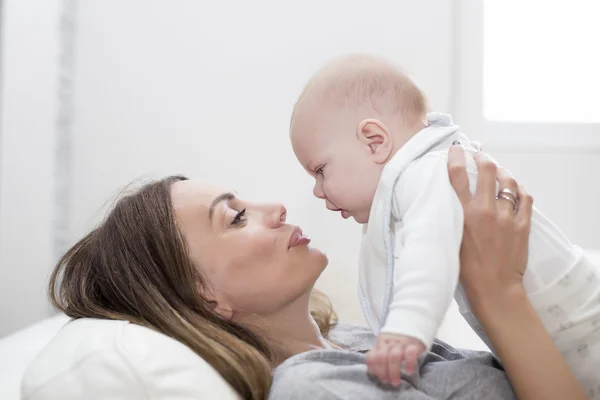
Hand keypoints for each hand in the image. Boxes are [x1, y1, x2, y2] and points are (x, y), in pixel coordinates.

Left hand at [366, 333, 424, 386]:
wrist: (413, 323)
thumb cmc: (398, 341)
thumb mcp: (386, 345)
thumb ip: (379, 356)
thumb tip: (372, 371)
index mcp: (381, 342)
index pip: (372, 355)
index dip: (373, 367)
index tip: (378, 376)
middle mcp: (390, 342)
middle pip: (382, 356)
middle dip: (382, 371)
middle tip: (386, 381)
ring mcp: (402, 342)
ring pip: (395, 356)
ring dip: (393, 371)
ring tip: (395, 382)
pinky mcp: (414, 344)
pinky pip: (410, 353)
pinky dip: (409, 363)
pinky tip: (409, 372)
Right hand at [446, 143, 533, 312]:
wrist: (494, 288)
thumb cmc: (466, 269)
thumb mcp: (451, 239)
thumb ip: (452, 218)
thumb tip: (449, 202)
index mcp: (463, 215)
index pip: (457, 176)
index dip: (456, 157)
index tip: (456, 149)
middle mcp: (485, 211)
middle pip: (487, 171)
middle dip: (483, 158)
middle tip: (480, 157)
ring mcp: (507, 217)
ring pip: (508, 182)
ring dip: (503, 173)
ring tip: (499, 173)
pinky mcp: (522, 226)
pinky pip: (525, 198)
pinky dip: (520, 190)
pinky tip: (516, 190)